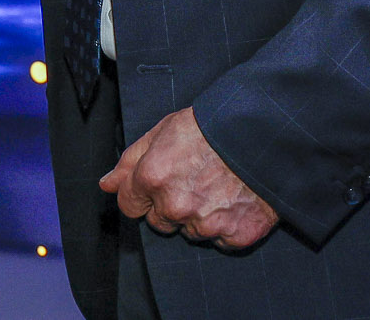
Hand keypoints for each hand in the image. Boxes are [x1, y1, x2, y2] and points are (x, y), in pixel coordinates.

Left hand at [100, 107, 277, 249]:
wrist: (262, 135)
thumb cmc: (211, 128)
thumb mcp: (162, 132)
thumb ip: (129, 162)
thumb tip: (107, 184)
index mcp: (152, 178)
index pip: (129, 206)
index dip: (140, 195)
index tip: (154, 186)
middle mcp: (175, 206)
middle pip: (158, 222)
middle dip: (168, 206)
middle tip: (191, 181)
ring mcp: (206, 224)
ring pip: (190, 232)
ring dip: (198, 216)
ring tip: (216, 187)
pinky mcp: (236, 236)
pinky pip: (221, 240)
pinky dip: (226, 225)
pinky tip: (233, 201)